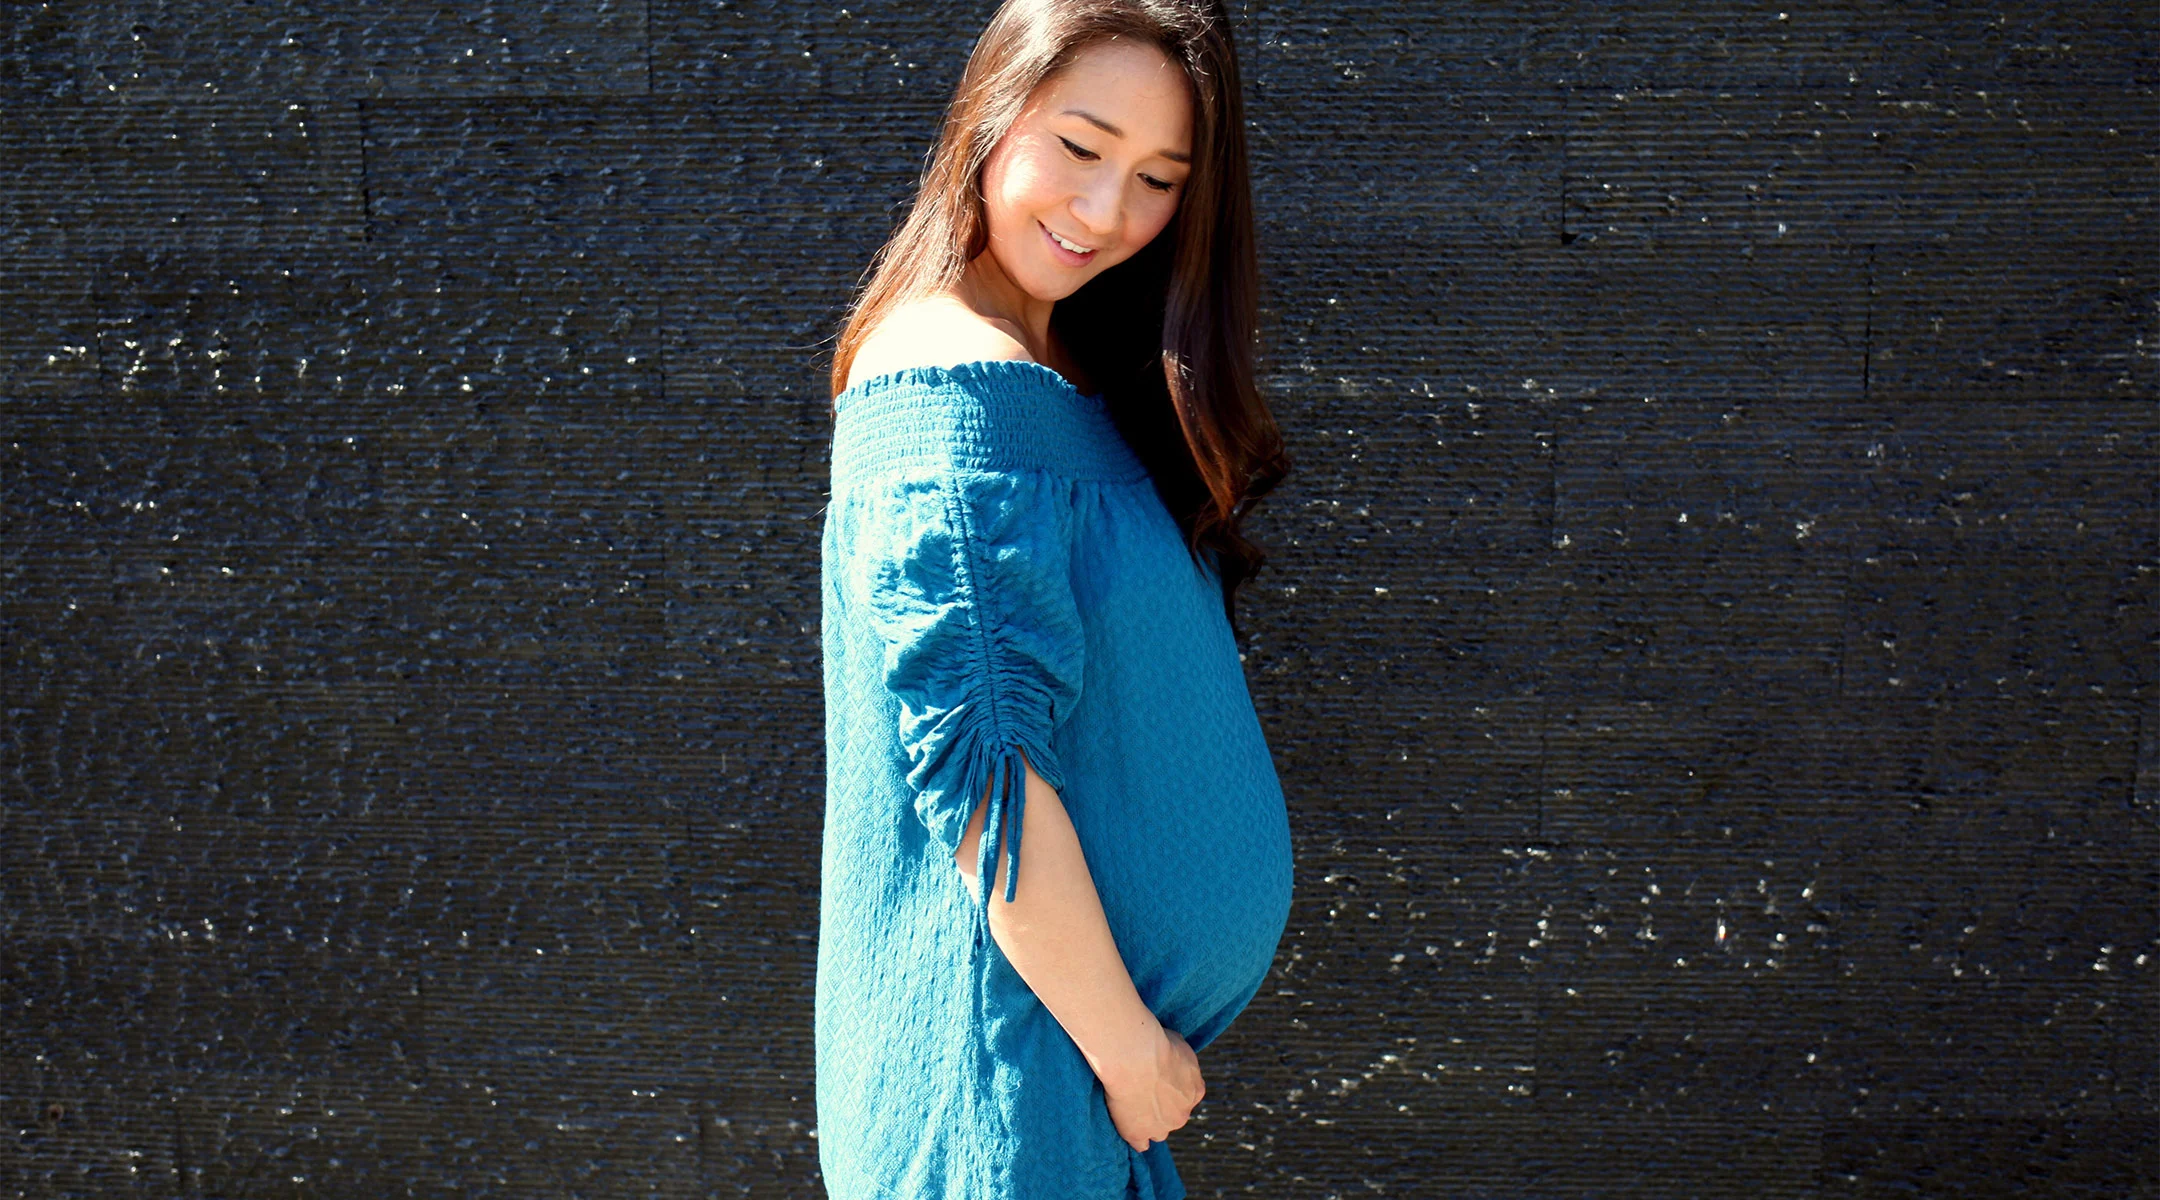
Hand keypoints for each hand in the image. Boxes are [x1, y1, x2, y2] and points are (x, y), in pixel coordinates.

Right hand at [1101, 1022, 1204, 1152]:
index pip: (1187, 1096)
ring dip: (1150, 1123)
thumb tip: (1175, 1054)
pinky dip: (1135, 1138)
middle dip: (1162, 1107)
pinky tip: (1128, 1127)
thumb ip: (1179, 1056)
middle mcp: (1182, 1113)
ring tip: (1133, 1109)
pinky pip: (1140, 1144)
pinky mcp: (1138, 1133)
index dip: (1172, 1089)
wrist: (1135, 1057)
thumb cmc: (1155, 1044)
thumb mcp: (1177, 1042)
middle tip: (1143, 1091)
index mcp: (1195, 1090)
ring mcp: (1161, 1126)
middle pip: (1174, 1116)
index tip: (1159, 1080)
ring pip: (1159, 1132)